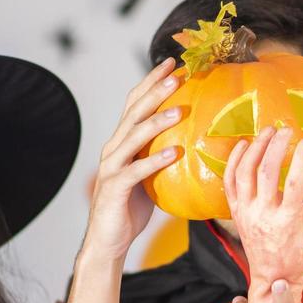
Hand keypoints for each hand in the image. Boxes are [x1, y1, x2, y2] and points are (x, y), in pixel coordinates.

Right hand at [82, 58, 184, 262]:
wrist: (108, 239)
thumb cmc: (132, 208)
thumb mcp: (150, 175)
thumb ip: (162, 155)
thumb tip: (194, 142)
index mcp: (121, 141)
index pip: (135, 104)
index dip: (152, 82)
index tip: (172, 64)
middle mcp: (113, 148)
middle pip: (134, 112)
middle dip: (156, 90)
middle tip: (178, 74)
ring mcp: (112, 166)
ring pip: (134, 136)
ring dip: (157, 121)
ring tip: (180, 110)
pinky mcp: (115, 187)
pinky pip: (137, 171)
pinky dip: (155, 161)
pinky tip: (174, 153)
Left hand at [223, 127, 302, 302]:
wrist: (272, 275)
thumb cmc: (301, 253)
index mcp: (288, 220)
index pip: (294, 183)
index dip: (301, 159)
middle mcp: (264, 214)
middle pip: (267, 172)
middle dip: (277, 146)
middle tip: (286, 130)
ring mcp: (246, 212)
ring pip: (245, 172)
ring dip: (256, 147)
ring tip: (267, 131)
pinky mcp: (235, 211)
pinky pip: (229, 181)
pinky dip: (234, 160)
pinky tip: (244, 145)